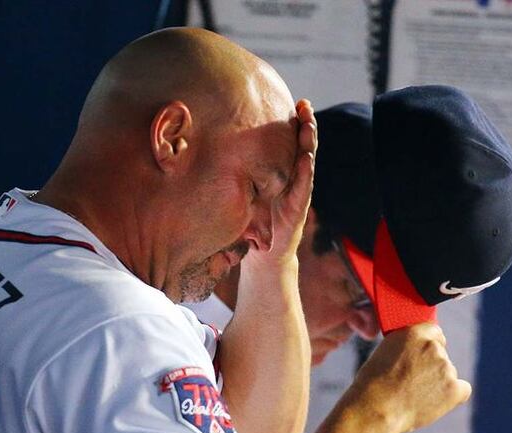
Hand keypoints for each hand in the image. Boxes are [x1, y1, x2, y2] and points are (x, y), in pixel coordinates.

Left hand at [245, 99, 317, 268]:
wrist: (266, 252)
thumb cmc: (251, 219)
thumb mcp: (241, 191)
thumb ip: (234, 175)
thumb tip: (202, 151)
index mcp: (279, 170)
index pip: (286, 141)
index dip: (289, 121)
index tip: (288, 101)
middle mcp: (291, 177)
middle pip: (299, 145)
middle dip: (304, 124)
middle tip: (304, 105)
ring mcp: (298, 191)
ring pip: (306, 162)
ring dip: (309, 143)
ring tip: (309, 124)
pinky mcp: (299, 208)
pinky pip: (303, 187)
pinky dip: (305, 173)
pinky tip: (306, 159)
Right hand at [352, 323, 471, 432]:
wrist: (376, 408)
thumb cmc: (373, 383)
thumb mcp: (386, 351)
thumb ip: (407, 347)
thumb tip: (419, 353)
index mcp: (414, 332)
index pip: (434, 333)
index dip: (425, 347)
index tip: (418, 358)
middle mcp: (433, 346)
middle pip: (441, 354)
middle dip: (431, 365)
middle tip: (411, 381)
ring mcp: (447, 367)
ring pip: (448, 373)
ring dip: (437, 382)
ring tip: (413, 395)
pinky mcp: (455, 388)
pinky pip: (462, 389)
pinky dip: (451, 396)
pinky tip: (432, 402)